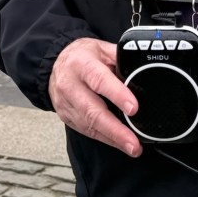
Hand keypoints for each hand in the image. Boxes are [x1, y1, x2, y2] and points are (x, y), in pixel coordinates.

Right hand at [49, 38, 141, 157]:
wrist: (55, 65)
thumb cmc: (82, 56)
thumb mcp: (102, 49)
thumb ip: (120, 59)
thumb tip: (142, 70)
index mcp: (82, 64)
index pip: (99, 80)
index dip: (117, 95)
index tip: (133, 108)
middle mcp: (71, 85)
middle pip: (92, 111)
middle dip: (115, 129)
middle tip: (133, 142)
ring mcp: (67, 104)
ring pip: (89, 125)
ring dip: (112, 138)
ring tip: (132, 147)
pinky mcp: (67, 117)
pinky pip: (87, 131)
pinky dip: (105, 138)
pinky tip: (119, 143)